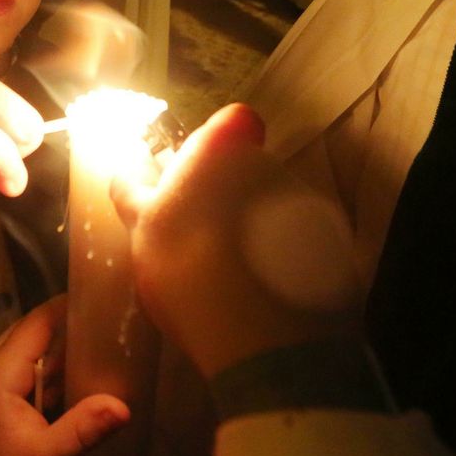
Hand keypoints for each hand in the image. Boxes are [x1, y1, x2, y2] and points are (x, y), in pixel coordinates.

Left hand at [0, 296, 128, 455]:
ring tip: (110, 341)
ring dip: (68, 347)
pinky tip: (87, 374)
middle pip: (41, 329)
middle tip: (116, 322)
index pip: (41, 319)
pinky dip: (57, 367)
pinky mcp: (0, 388)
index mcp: (3, 367)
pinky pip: (33, 366)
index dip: (71, 304)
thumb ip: (80, 430)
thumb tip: (123, 407)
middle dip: (75, 324)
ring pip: (38, 348)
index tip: (106, 296)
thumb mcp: (40, 455)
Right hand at [113, 104, 360, 378]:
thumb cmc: (184, 264)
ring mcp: (308, 206)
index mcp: (224, 149)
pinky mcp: (332, 248)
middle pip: (252, 168)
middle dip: (231, 194)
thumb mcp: (143, 228)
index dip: (220, 140)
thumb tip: (123, 169)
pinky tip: (263, 296)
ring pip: (277, 206)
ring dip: (258, 228)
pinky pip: (302, 243)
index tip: (197, 178)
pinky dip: (285, 261)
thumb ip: (134, 193)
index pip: (234, 120)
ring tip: (232, 275)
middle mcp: (274, 165)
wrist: (259, 334)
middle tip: (202, 238)